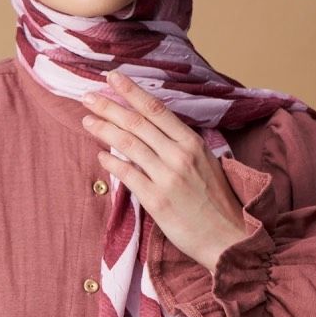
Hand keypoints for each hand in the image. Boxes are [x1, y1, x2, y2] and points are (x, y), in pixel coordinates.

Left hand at [80, 70, 248, 274]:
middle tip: (87, 97)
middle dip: (109, 106)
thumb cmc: (216, 201)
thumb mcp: (206, 163)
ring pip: (128, 144)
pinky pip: (128, 175)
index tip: (112, 77)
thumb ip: (180, 145)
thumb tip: (152, 131)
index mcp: (192, 143)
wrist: (228, 238)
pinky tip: (100, 156)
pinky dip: (111, 163)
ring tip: (87, 121)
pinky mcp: (157, 200)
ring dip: (104, 130)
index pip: (156, 109)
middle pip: (137, 122)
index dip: (131, 91)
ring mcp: (167, 177)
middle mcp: (179, 155)